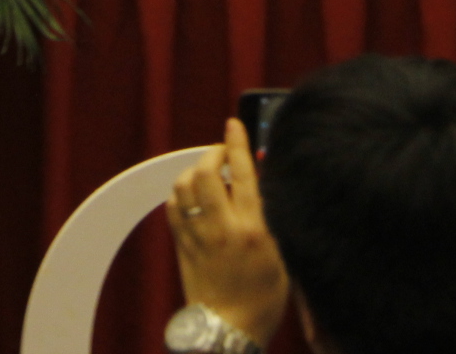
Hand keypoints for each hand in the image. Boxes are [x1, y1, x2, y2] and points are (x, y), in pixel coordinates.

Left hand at [166, 117, 288, 347]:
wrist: (229, 330)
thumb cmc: (263, 299)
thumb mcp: (282, 257)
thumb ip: (272, 219)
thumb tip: (262, 185)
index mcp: (253, 230)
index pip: (242, 174)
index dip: (236, 143)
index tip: (233, 124)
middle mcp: (221, 228)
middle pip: (205, 172)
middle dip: (212, 154)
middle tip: (221, 154)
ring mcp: (197, 235)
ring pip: (184, 185)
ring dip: (194, 171)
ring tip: (208, 174)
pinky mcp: (181, 245)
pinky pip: (173, 206)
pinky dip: (181, 192)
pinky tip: (193, 195)